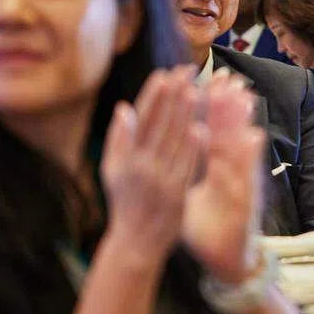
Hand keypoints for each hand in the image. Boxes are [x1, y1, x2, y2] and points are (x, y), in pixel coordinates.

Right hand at [99, 67, 201, 268]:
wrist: (136, 242)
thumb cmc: (125, 202)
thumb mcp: (112, 170)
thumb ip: (118, 139)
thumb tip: (124, 107)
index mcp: (125, 157)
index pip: (142, 119)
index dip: (154, 95)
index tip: (164, 74)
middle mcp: (142, 166)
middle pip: (161, 125)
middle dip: (174, 96)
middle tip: (186, 71)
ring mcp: (161, 180)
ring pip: (175, 141)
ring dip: (185, 114)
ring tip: (194, 89)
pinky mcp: (177, 193)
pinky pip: (187, 166)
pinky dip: (193, 147)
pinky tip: (201, 127)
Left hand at [182, 74, 266, 283]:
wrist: (226, 259)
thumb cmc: (206, 226)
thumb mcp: (190, 193)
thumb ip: (182, 166)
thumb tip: (171, 145)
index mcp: (209, 169)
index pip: (206, 131)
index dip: (205, 107)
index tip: (204, 80)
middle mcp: (227, 172)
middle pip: (227, 133)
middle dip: (227, 105)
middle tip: (229, 77)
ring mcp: (239, 185)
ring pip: (240, 148)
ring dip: (243, 123)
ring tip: (245, 95)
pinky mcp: (246, 201)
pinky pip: (247, 176)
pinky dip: (250, 157)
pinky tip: (254, 136)